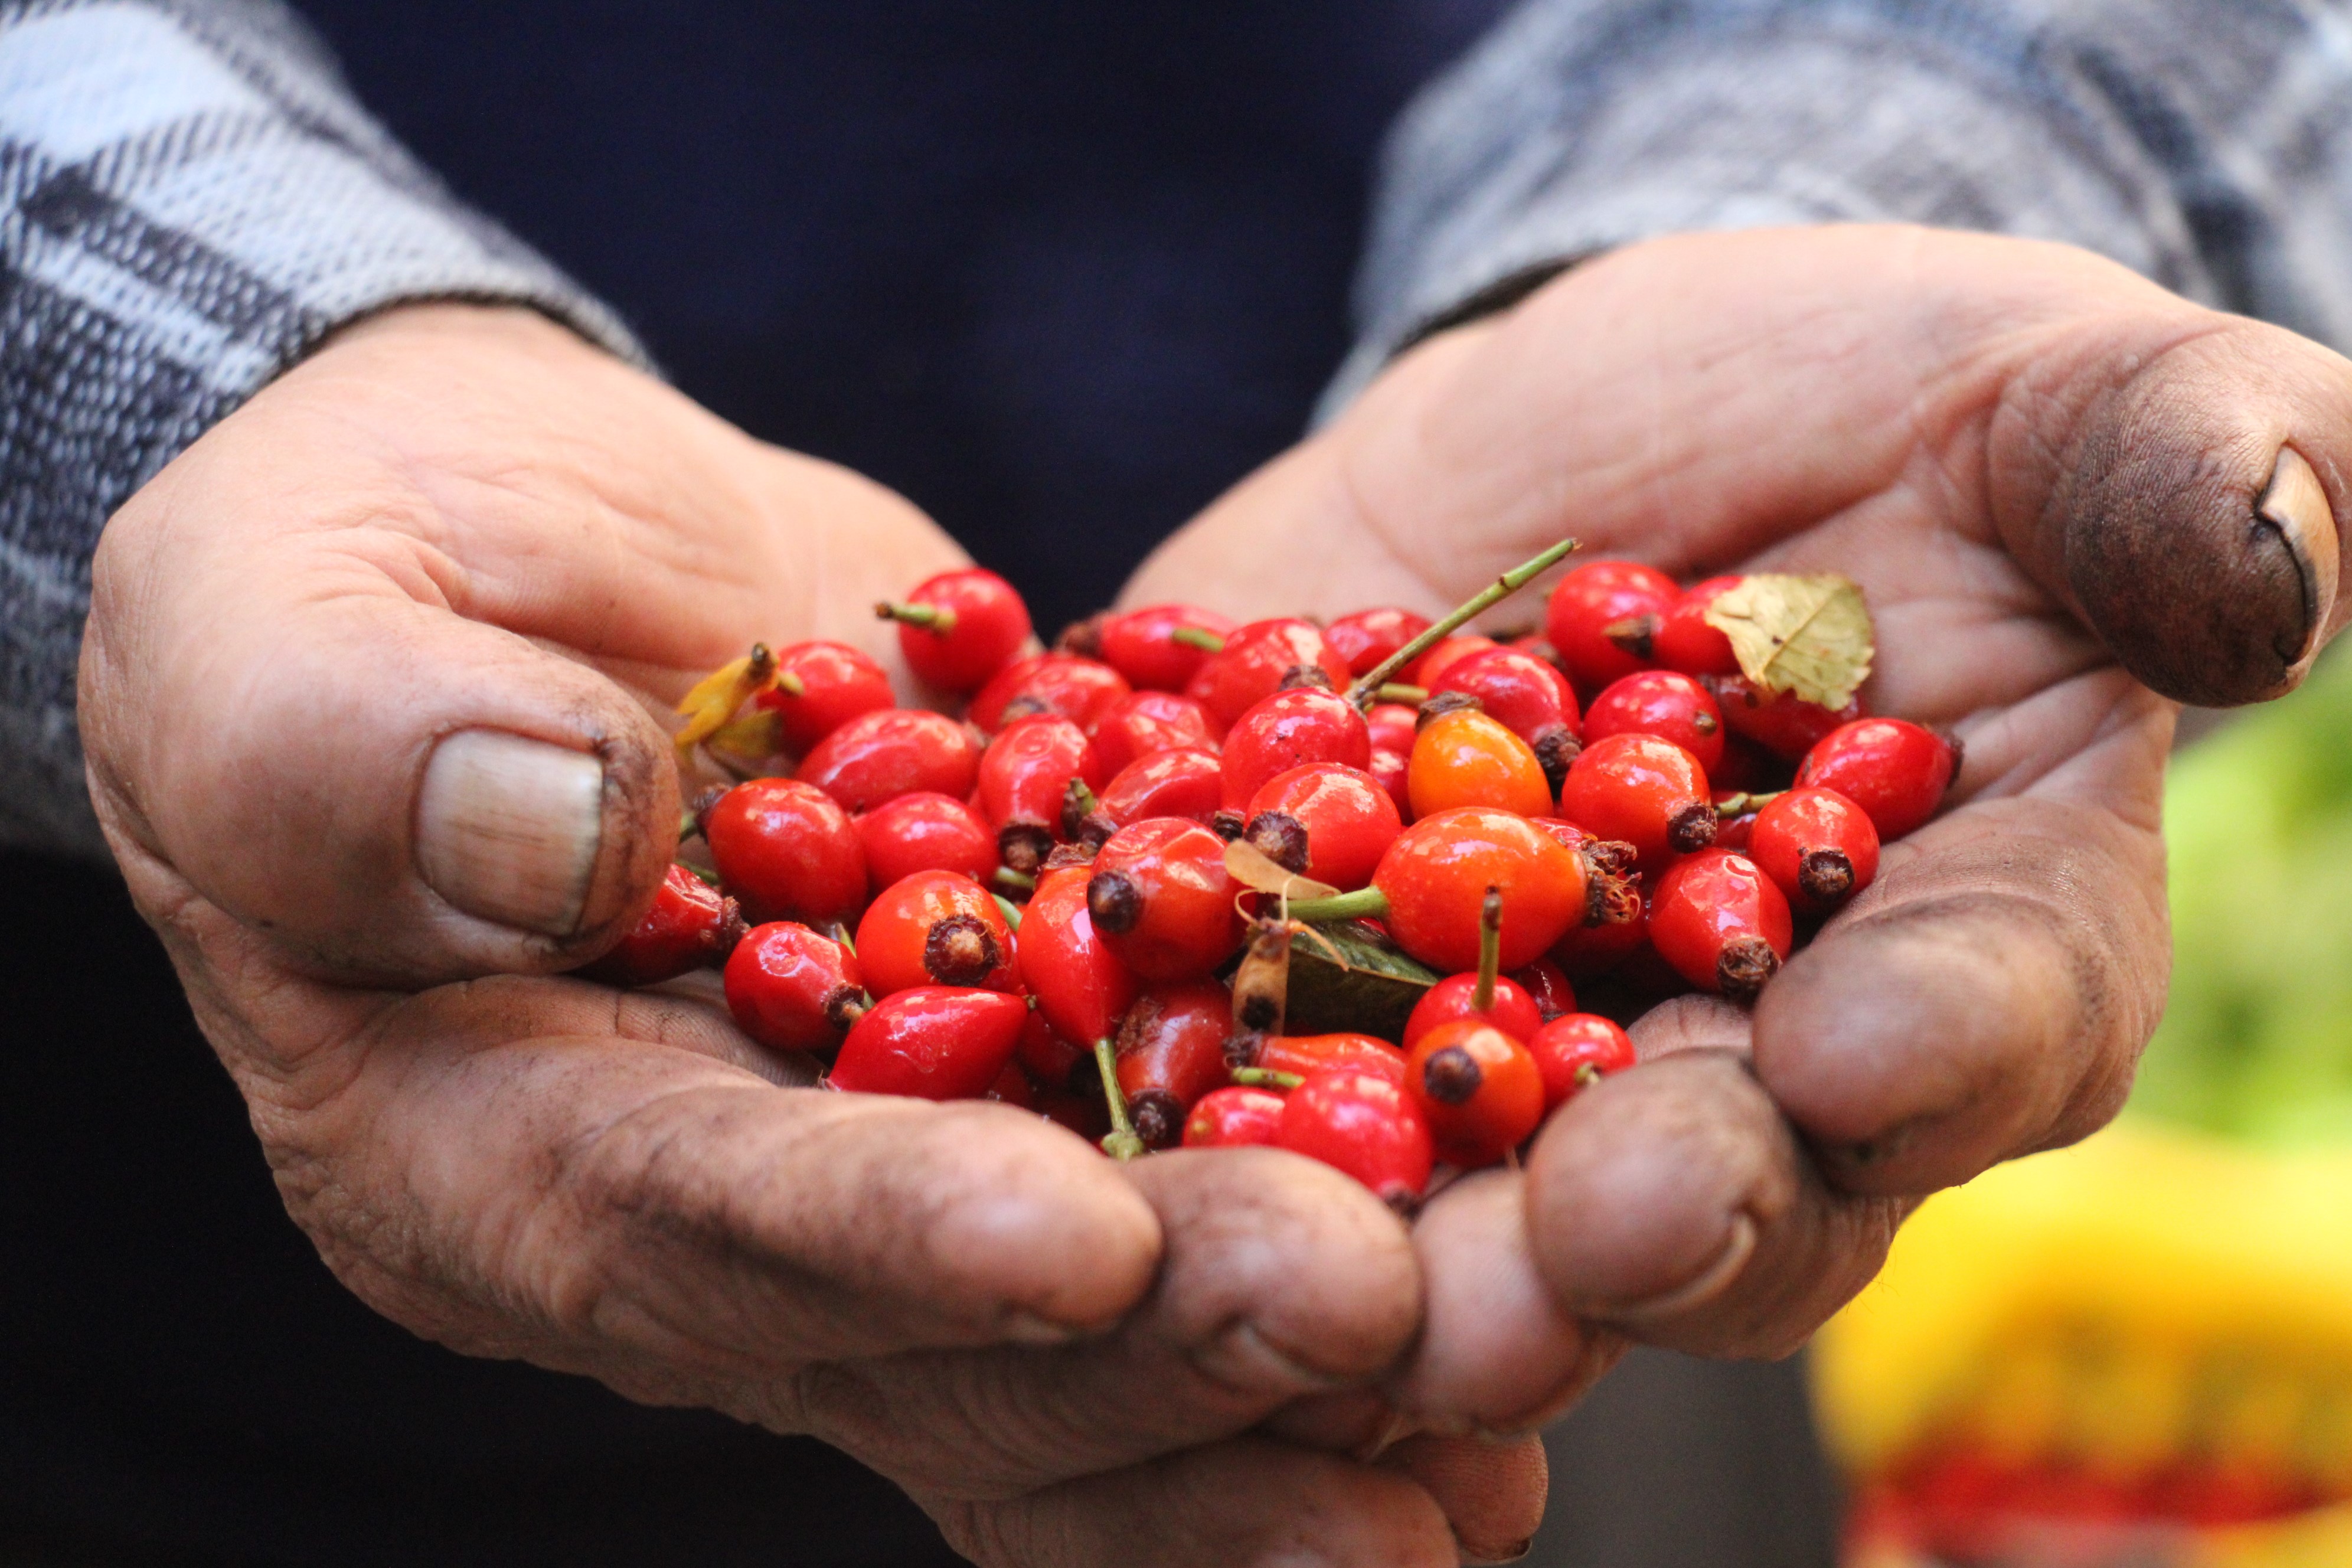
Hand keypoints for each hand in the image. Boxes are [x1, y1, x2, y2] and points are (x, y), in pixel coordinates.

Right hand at [80, 305, 1542, 1564]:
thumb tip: (547, 820)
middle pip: (945, 1332)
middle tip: (1376, 1315)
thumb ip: (356, 748)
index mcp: (495, 1155)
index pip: (691, 1222)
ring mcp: (885, 1165)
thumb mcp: (278, 634)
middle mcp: (714, 1219)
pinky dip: (1329, 1237)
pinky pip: (1184, 1189)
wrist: (516, 555)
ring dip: (1292, 1370)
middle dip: (1163, 1333)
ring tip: (1500, 1397)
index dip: (882, 1245)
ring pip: (1100, 1325)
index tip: (1076, 1241)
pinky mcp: (1024, 1073)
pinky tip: (1503, 1290)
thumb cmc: (335, 583)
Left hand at [1128, 225, 2348, 1433]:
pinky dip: (1172, 1112)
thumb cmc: (1861, 405)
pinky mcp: (1295, 1000)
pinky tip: (1104, 1134)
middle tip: (1577, 1248)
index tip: (1866, 1045)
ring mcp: (1501, 1059)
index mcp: (1961, 948)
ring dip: (1394, 1252)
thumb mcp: (2029, 392)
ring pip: (1463, 1200)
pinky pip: (1235, 1077)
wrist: (1584, 430)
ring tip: (1327, 1275)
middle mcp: (1738, 1065)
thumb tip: (2293, 555)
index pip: (1986, 1030)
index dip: (1937, 1053)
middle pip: (1718, 1193)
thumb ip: (2174, 469)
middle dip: (1650, 1224)